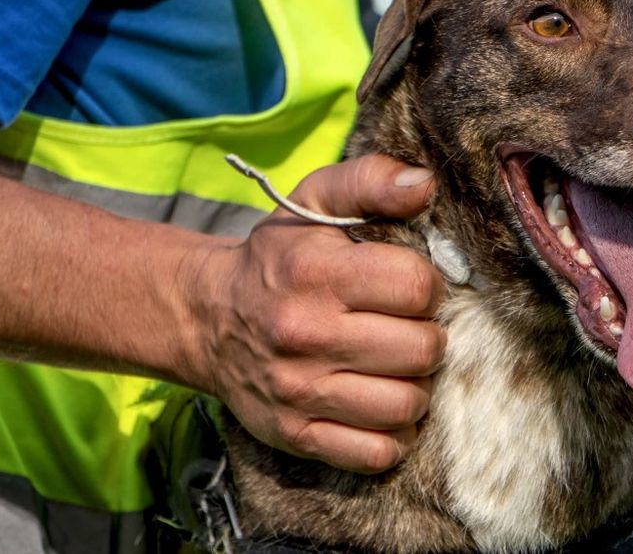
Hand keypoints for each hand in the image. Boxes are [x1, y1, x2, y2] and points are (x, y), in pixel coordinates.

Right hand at [193, 155, 445, 472]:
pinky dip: (391, 433)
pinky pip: (375, 452)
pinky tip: (380, 404)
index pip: (417, 287)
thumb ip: (371, 181)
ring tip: (397, 366)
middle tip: (408, 328)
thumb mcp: (314, 201)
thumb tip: (426, 185)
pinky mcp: (295, 435)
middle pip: (421, 349)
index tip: (412, 287)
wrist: (205, 316)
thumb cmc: (277, 258)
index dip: (428, 286)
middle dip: (427, 336)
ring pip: (405, 405)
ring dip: (415, 386)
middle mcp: (307, 336)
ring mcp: (300, 392)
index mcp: (317, 275)